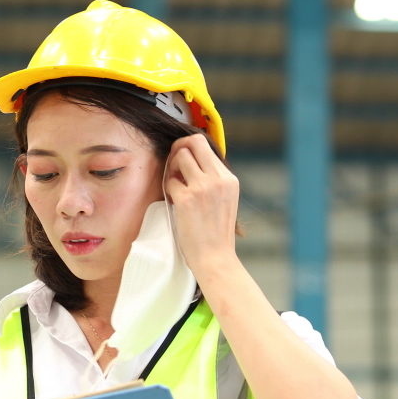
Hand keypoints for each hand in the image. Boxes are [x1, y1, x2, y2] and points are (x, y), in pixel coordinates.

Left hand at [164, 134, 239, 274]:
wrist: (215, 257)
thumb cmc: (215, 232)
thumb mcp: (224, 199)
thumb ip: (212, 179)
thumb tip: (188, 160)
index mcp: (229, 178)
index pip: (205, 144)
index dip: (188, 148)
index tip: (181, 162)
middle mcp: (218, 179)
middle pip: (193, 141)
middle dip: (178, 149)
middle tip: (173, 166)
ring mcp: (203, 187)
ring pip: (180, 156)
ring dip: (172, 169)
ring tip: (175, 187)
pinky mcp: (186, 199)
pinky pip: (170, 181)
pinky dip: (168, 189)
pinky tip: (174, 202)